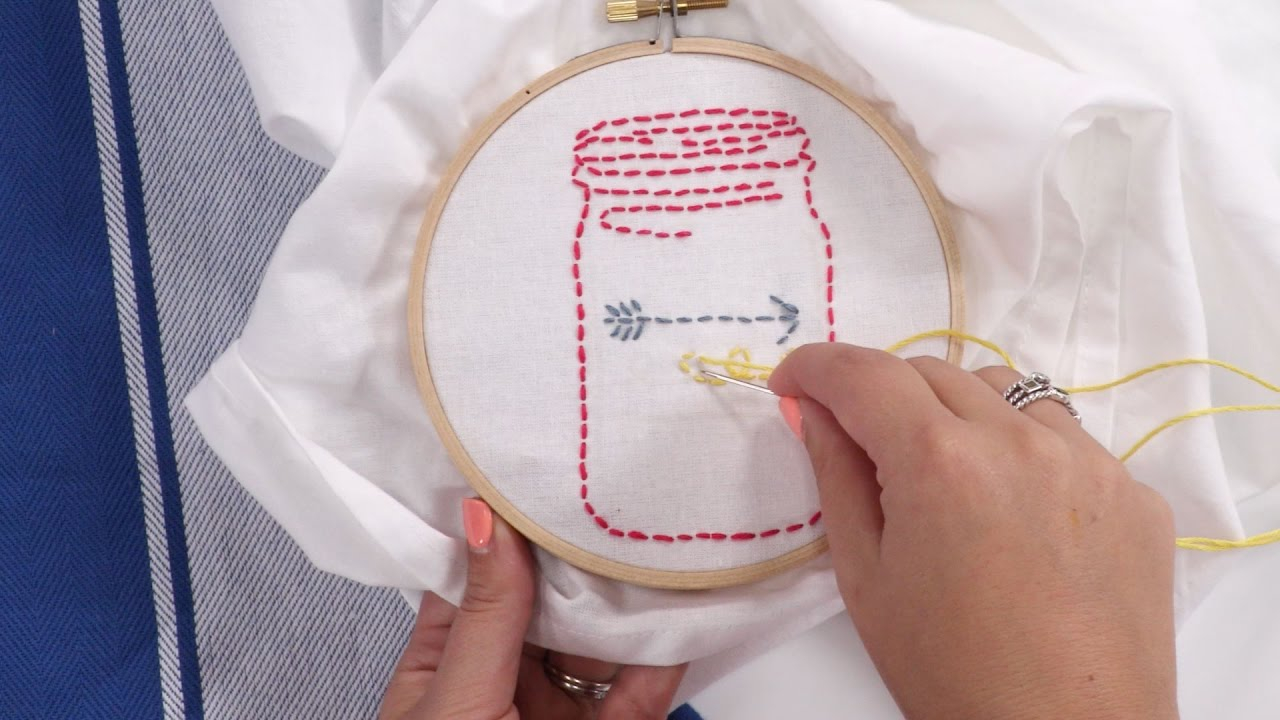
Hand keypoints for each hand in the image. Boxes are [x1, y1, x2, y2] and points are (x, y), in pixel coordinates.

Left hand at [378, 499, 687, 719]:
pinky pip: (642, 688)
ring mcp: (558, 710)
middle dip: (583, 554)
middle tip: (616, 490)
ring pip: (602, 640)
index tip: (536, 466)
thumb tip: (480, 518)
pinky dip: (668, 653)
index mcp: (445, 662)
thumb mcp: (458, 702)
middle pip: (549, 600)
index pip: (478, 574)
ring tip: (660, 540)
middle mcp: (503, 679)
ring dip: (632, 598)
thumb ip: (485, 616)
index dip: (506, 522)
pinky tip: (685, 612)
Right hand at [770, 344, 1177, 719]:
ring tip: (947, 477)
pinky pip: (1066, 439)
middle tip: (862, 445)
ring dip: (958, 411)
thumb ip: (836, 474)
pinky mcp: (1134, 492)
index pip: (864, 373)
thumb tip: (813, 410)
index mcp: (941, 461)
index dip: (816, 367)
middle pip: (931, 371)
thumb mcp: (866, 576)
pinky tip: (1015, 515)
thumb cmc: (949, 671)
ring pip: (1004, 391)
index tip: (792, 381)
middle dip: (883, 394)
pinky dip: (1024, 452)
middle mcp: (1020, 440)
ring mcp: (1090, 461)